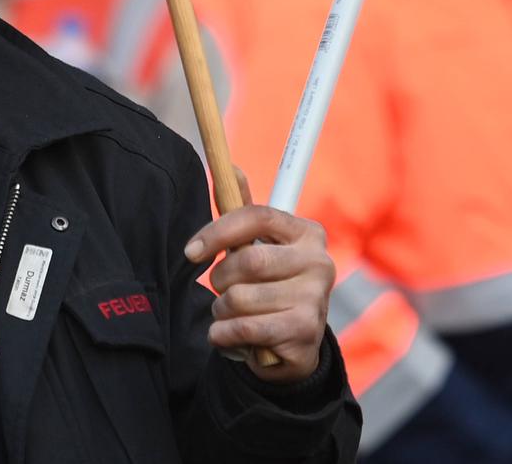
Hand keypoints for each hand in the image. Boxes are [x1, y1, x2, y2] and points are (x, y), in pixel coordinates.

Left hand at [183, 205, 335, 383]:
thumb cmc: (272, 285)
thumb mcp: (261, 247)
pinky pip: (245, 327)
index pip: (258, 217)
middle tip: (221, 289)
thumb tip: (229, 168)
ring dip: (221, 310)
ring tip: (231, 314)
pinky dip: (224, 333)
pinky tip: (228, 334)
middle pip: (248, 260)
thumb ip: (243, 213)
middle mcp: (319, 262)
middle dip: (221, 279)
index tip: (191, 251)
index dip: (219, 231)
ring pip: (241, 298)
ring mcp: (315, 298)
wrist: (295, 342)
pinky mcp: (305, 331)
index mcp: (308, 233)